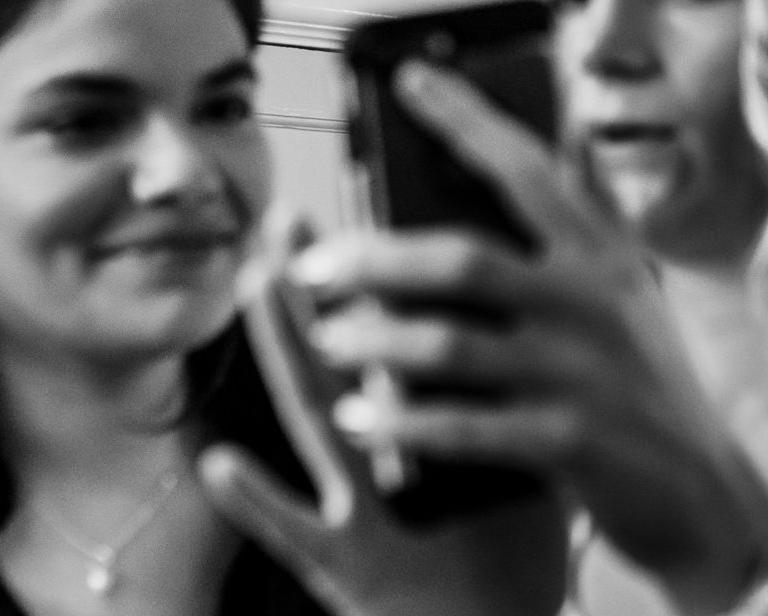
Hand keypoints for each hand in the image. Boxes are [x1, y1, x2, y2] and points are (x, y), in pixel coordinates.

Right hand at [199, 217, 569, 615]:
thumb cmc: (504, 561)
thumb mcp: (515, 455)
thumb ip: (518, 385)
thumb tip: (548, 308)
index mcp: (417, 433)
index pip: (396, 330)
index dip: (383, 268)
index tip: (372, 194)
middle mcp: (374, 465)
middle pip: (343, 356)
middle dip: (316, 284)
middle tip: (285, 215)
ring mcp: (355, 513)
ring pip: (315, 420)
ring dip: (286, 353)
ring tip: (257, 286)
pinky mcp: (350, 574)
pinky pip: (298, 535)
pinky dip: (258, 502)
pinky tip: (219, 463)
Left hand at [291, 62, 767, 612]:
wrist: (708, 497)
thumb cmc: (643, 390)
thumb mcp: (622, 301)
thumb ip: (564, 252)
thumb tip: (497, 191)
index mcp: (602, 257)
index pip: (527, 168)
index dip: (467, 119)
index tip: (409, 77)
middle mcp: (592, 303)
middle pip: (462, 259)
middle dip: (375, 258)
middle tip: (312, 264)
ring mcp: (581, 373)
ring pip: (449, 344)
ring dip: (373, 341)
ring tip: (324, 340)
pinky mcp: (569, 441)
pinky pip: (462, 426)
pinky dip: (402, 421)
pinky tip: (359, 416)